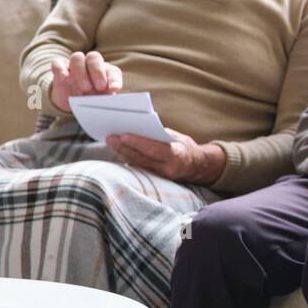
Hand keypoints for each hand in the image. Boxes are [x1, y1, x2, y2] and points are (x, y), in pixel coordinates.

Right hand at [50, 51, 122, 112]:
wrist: (72, 102)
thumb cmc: (91, 100)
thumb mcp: (100, 101)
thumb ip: (105, 99)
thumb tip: (110, 100)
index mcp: (105, 72)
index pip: (112, 71)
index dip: (114, 79)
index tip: (114, 89)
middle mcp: (90, 65)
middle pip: (94, 57)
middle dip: (98, 72)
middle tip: (100, 88)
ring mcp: (74, 65)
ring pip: (77, 58)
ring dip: (81, 72)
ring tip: (84, 88)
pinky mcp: (59, 69)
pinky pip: (57, 63)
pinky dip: (60, 68)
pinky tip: (64, 77)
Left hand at [107, 128, 225, 184]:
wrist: (197, 167)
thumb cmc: (185, 148)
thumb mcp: (178, 138)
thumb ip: (160, 135)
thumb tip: (140, 128)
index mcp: (177, 155)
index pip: (154, 149)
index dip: (138, 143)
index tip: (123, 135)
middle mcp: (168, 169)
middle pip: (141, 158)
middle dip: (124, 147)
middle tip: (110, 137)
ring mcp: (161, 176)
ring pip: (137, 164)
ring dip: (122, 152)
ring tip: (111, 141)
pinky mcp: (155, 179)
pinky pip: (139, 168)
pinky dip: (128, 158)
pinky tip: (119, 150)